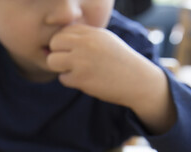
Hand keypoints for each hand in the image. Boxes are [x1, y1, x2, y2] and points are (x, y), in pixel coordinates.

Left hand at [47, 24, 175, 132]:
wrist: (138, 81)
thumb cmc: (120, 61)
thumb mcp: (105, 41)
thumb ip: (84, 38)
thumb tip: (56, 42)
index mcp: (92, 32)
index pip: (63, 31)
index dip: (64, 43)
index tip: (73, 52)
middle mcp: (85, 44)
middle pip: (54, 43)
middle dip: (58, 53)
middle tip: (69, 62)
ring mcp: (82, 61)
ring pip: (52, 60)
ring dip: (60, 68)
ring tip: (74, 71)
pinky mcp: (80, 78)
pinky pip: (62, 78)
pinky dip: (70, 81)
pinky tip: (85, 80)